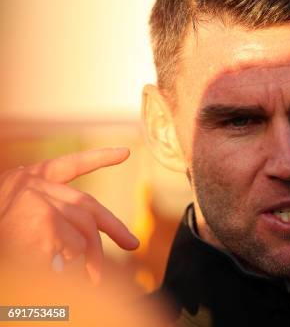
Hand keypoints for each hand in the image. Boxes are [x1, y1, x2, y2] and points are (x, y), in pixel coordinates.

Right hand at [0, 147, 139, 283]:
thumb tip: (86, 239)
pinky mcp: (44, 223)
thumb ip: (52, 215)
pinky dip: (71, 265)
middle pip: (87, 206)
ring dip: (91, 259)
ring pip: (82, 230)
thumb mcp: (19, 214)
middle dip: (114, 227)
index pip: (70, 164)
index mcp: (29, 179)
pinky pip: (72, 247)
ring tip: (92, 280)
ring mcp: (38, 202)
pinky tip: (60, 271)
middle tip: (133, 244)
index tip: (124, 152)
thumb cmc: (3, 226)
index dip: (98, 158)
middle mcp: (34, 186)